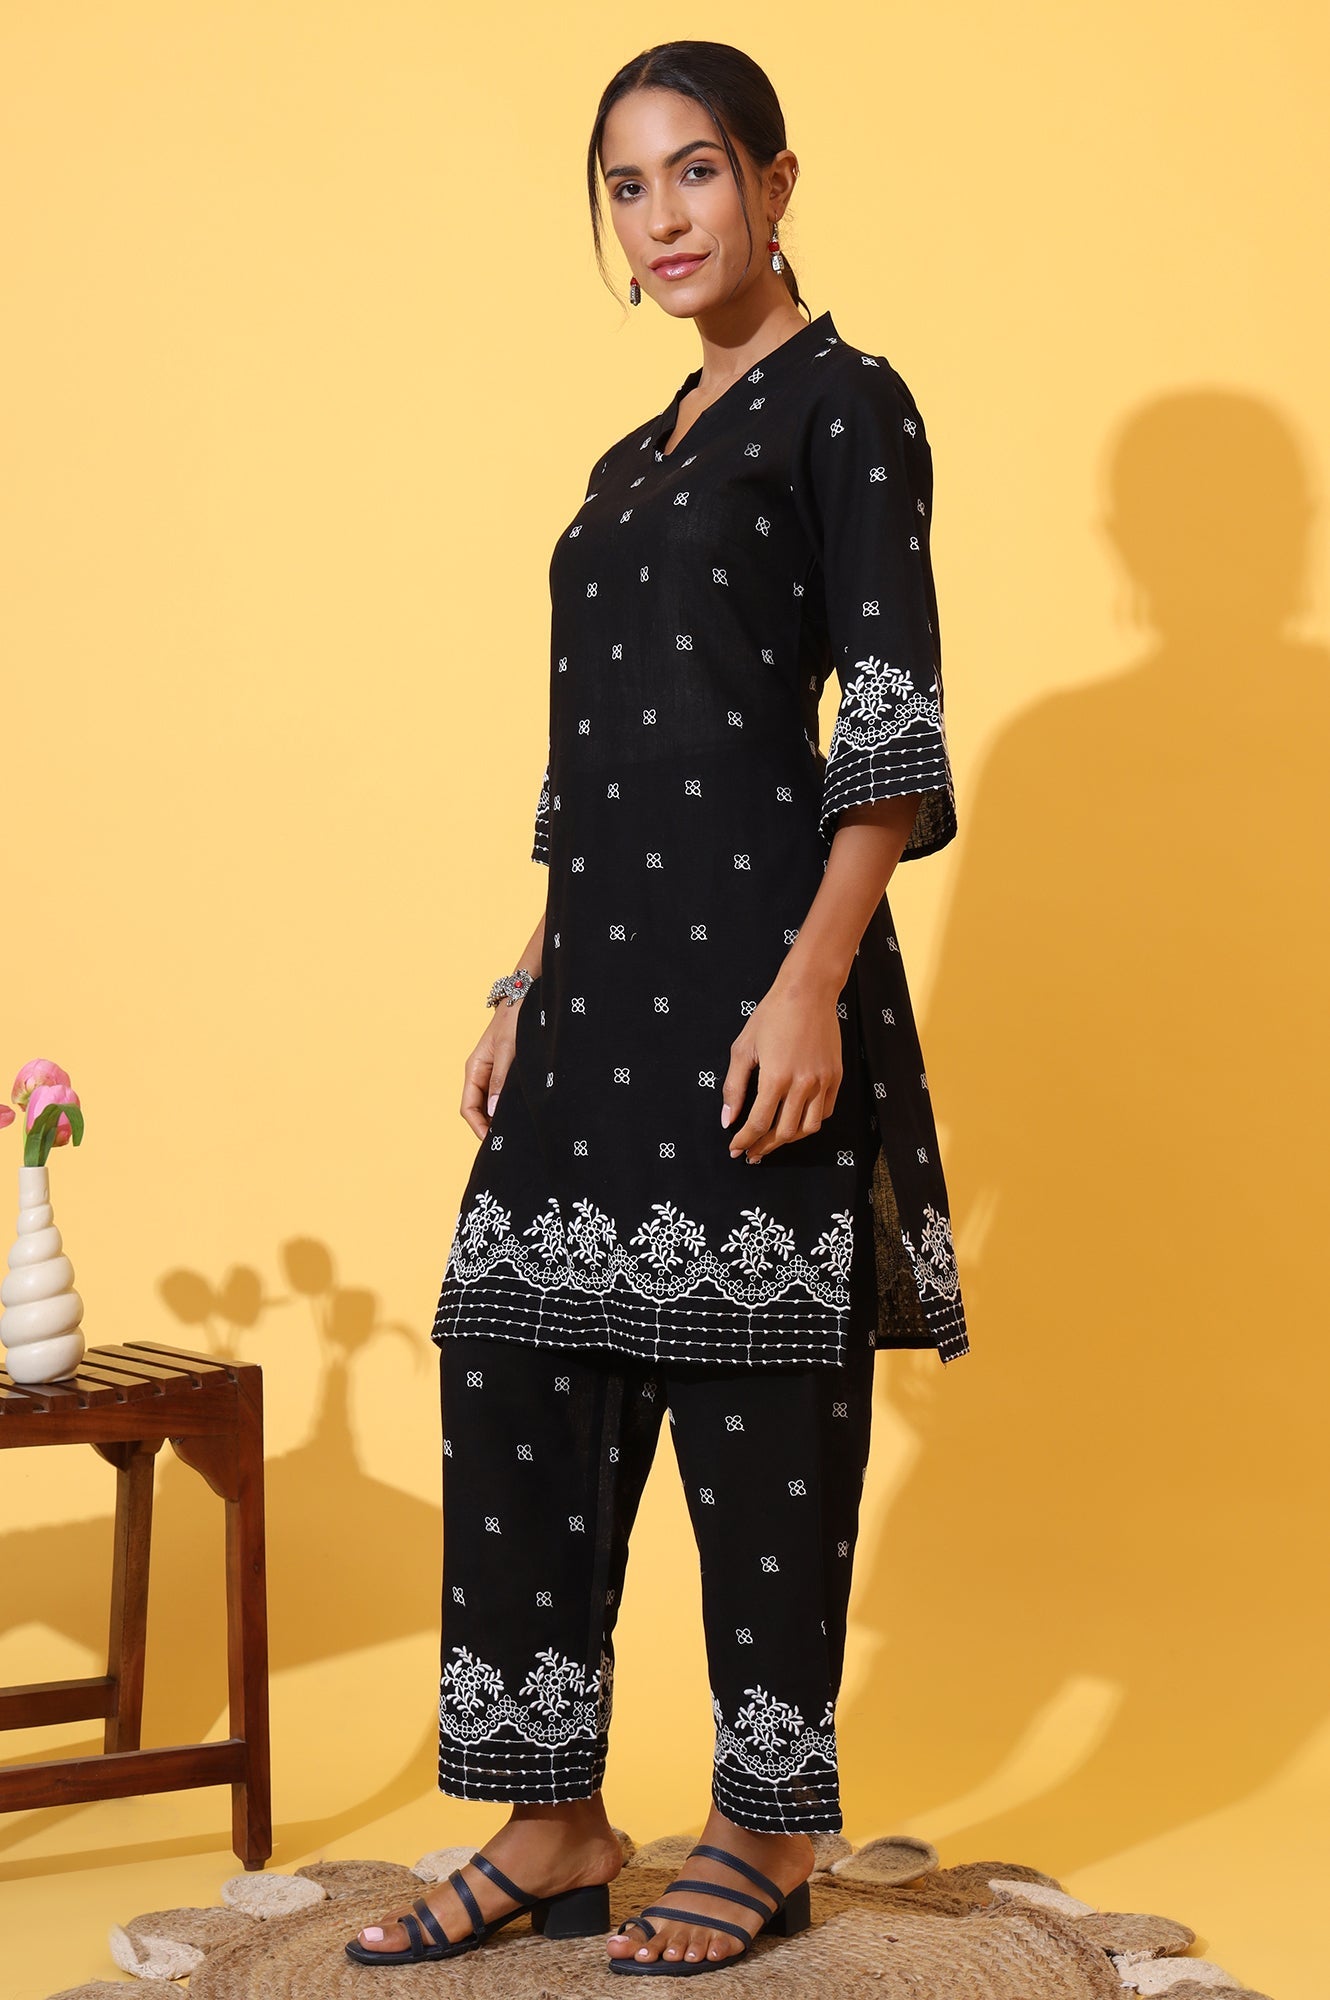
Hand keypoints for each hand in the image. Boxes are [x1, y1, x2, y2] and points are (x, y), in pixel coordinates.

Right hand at [460, 1001, 523, 1140]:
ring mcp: (493, 1073)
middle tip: (507, 1144)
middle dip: (488, 1127)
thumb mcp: (507, 1049)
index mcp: (474, 1069)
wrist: (525, 996)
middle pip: (478, 1110)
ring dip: (499, 1119)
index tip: (493, 1142)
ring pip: (490, 1105)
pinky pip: (502, 1096)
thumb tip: (492, 1111)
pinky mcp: (507, 1071)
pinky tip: (521, 1116)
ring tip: (515, 1134)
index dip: (478, 1127)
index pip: (468, 1108)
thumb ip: (499, 1079)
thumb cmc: (515, 1019)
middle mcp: (480, 1074)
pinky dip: (507, 1108)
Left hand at [721, 976, 842, 1161]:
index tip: (734, 1148)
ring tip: (772, 1141)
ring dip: (788, 1140)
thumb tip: (728, 1119)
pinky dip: (810, 1123)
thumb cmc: (771, 1016)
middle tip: (751, 1153)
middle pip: (784, 1132)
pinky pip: (825, 1112)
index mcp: (776, 1077)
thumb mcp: (743, 1048)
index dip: (744, 1140)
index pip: (758, 1123)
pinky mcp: (835, 1076)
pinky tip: (795, 1122)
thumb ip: (734, 1087)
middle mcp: (803, 1084)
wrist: (808, 992)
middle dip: (764, 1146)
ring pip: (808, 1128)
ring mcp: (823, 1081)